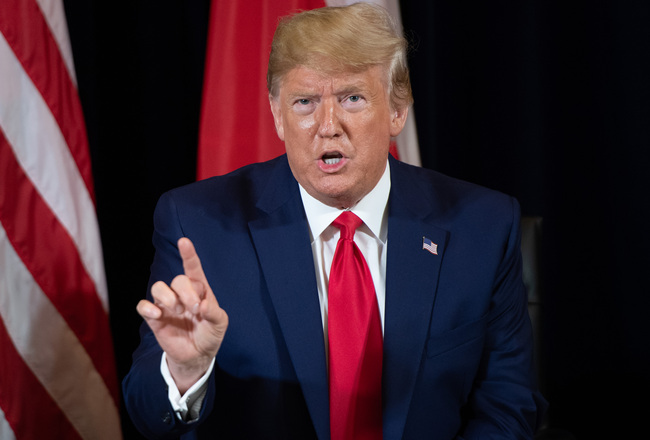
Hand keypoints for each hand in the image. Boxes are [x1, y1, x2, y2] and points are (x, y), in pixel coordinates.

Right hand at [137, 237, 227, 393]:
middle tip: (195, 309)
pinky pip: (143, 305)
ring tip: (178, 311)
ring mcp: (167, 305)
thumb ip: (214, 313)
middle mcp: (182, 294)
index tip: (184, 241)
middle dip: (187, 293)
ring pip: (158, 287)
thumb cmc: (210, 334)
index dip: (188, 254)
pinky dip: (148, 308)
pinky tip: (158, 315)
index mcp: (200, 290)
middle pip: (178, 280)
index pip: (193, 268)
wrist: (198, 356)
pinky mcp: (155, 318)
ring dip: (168, 298)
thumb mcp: (219, 323)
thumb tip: (202, 306)